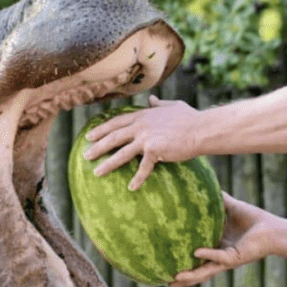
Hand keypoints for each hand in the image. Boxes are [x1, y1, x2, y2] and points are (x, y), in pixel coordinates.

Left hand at [83, 95, 200, 190]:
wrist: (201, 129)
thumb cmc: (190, 118)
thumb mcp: (172, 106)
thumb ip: (159, 104)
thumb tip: (151, 99)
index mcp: (142, 116)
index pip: (116, 122)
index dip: (101, 129)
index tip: (89, 136)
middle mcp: (141, 126)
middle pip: (113, 137)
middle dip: (97, 147)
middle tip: (85, 156)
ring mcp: (146, 138)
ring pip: (121, 153)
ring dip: (108, 164)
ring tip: (96, 172)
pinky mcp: (154, 150)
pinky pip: (143, 168)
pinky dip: (137, 179)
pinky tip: (131, 187)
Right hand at [168, 193, 277, 286]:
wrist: (274, 229)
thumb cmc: (254, 219)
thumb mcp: (231, 207)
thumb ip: (219, 199)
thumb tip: (205, 185)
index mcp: (218, 248)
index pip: (197, 260)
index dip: (184, 265)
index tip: (168, 268)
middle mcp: (220, 257)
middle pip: (198, 271)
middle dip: (184, 279)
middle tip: (166, 284)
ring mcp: (227, 260)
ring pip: (206, 271)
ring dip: (191, 276)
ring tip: (175, 278)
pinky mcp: (236, 257)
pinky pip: (219, 257)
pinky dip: (208, 254)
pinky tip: (195, 253)